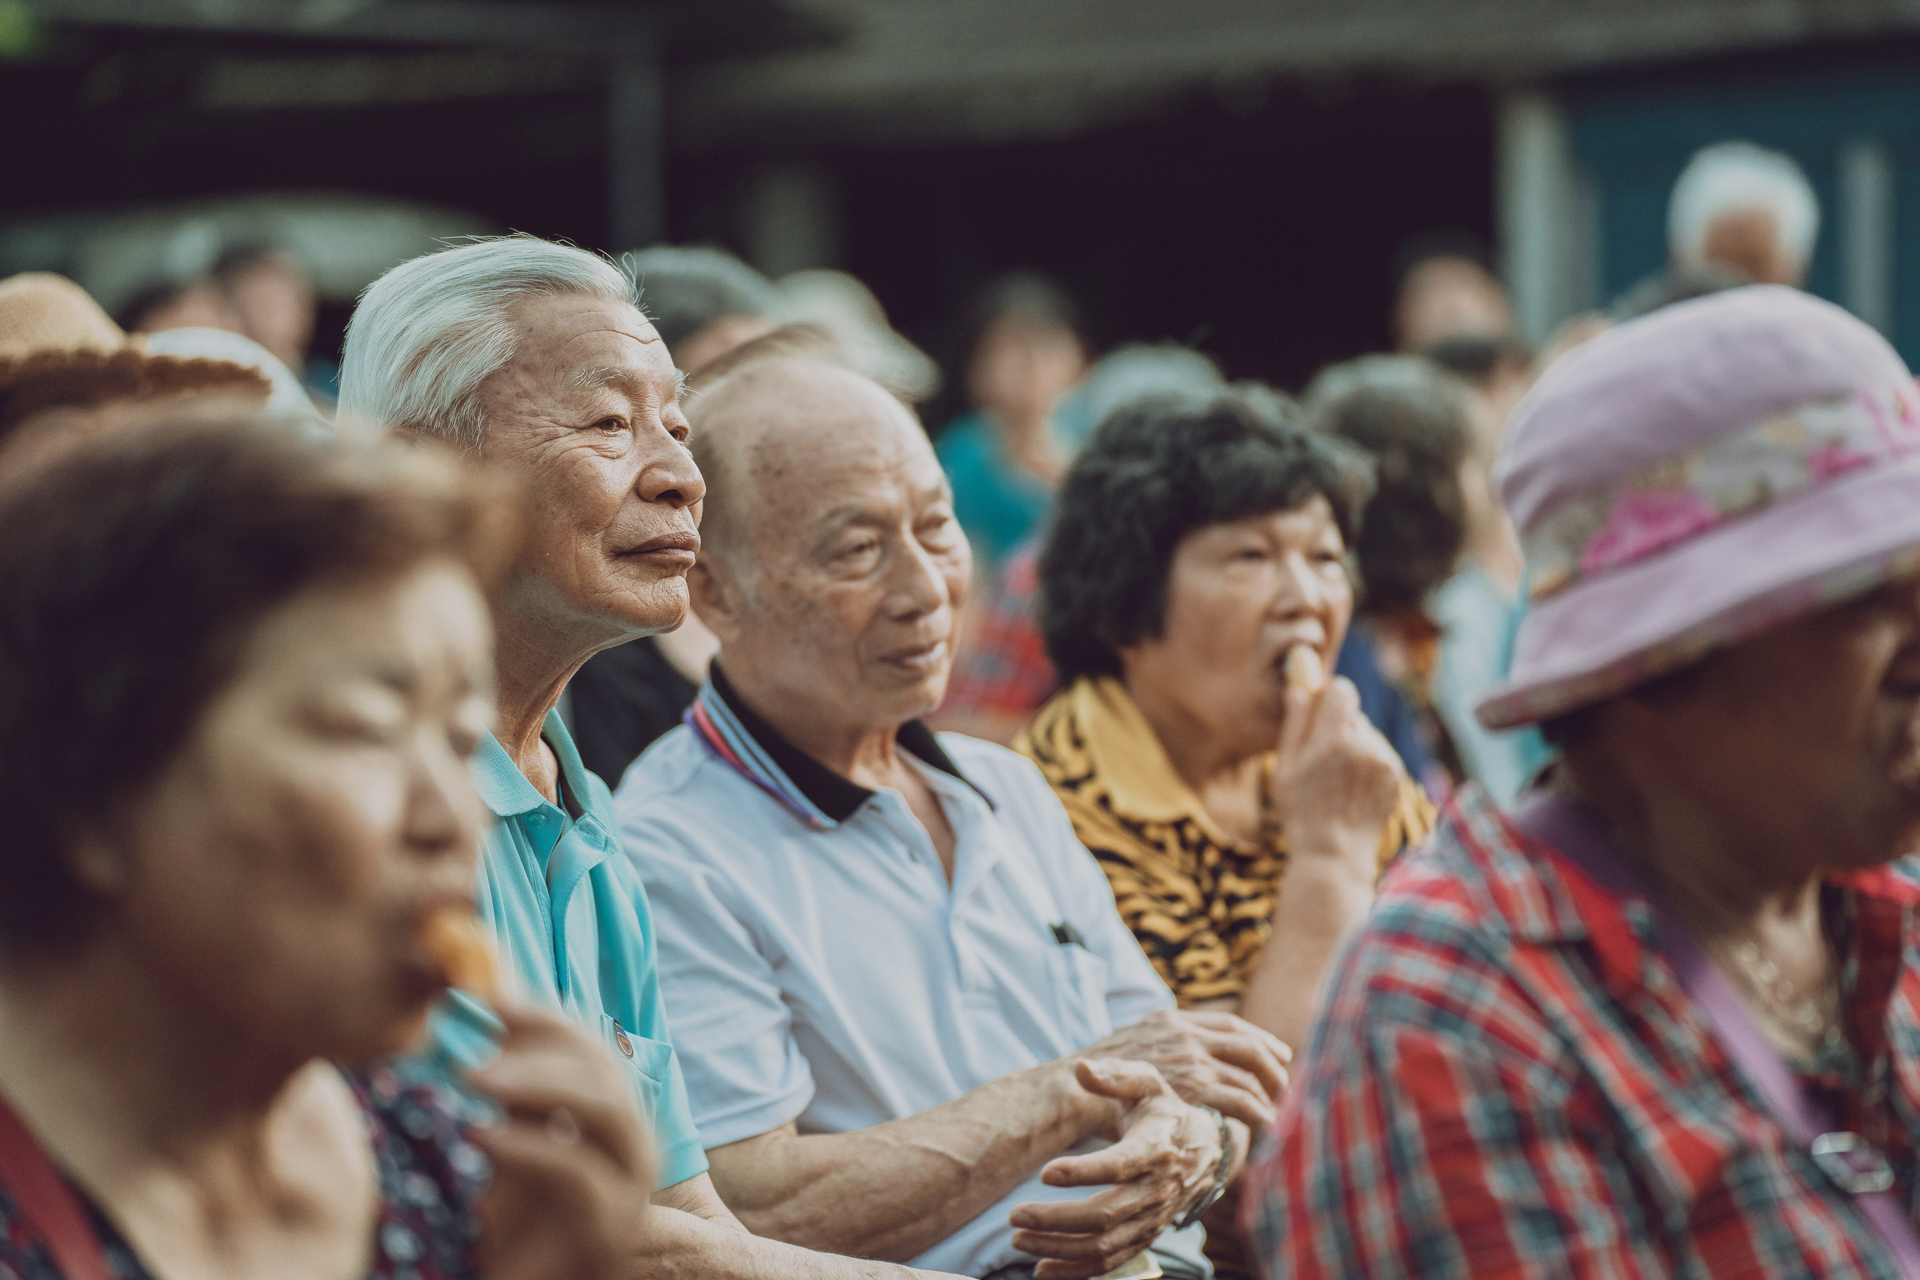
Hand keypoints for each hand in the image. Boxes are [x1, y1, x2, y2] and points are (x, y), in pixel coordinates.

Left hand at [469, 1004, 656, 1279]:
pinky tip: (483, 1135)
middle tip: (474, 1048)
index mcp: (613, 1113)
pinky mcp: (614, 1224)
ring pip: (608, 1109)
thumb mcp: (514, 1138)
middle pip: (605, 1070)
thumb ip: (515, 1088)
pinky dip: (529, 1146)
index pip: (592, 1047)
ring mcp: (632, 1182)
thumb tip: (486, 1010)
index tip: (489, 1001)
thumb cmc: (521, 1216)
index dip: (546, 1018)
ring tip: (474, 1078)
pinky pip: (577, 1170)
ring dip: (540, 1083)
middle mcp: (633, 1140)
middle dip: (542, 1048)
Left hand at [1008, 1060, 1218, 1279]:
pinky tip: (1041, 1270)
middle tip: (1014, 1216)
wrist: (1206, 1151)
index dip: (1083, 1172)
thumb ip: (1115, 1076)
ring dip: (1059, 1248)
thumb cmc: (1163, 1111)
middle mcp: (1155, 1189)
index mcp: (1155, 1148)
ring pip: (1104, 1244)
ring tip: (1018, 1240)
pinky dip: (1076, 1271)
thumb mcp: (1146, 1084)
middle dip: (1057, 1219)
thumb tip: (1081, 1068)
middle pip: (1105, 1214)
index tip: (1044, 1173)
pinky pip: (1111, 1262)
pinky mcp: (1145, 1237)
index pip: (1119, 1165)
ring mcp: (1151, 1219)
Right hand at [1080, 1008, 1287, 1130]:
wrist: (1077, 1087)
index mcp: (1174, 1019)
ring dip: (1269, 1093)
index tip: (1279, 1051)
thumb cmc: (1097, 1077)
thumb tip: (1178, 1057)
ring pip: (1249, 1074)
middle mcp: (1187, 1034)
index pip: (1230, 1024)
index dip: (1259, 1038)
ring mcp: (1193, 1059)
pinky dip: (1259, 1113)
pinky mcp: (1195, 1087)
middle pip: (1248, 1045)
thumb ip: (1159, 1045)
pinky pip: (1242, 1100)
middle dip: (1274, 1064)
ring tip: (1279, 1111)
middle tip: (1287, 1082)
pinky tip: (1267, 1126)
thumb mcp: (1131, 1044)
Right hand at [1270, 674, 1405, 878]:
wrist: (1335, 855)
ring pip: (1368, 736)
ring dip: (1354, 747)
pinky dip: (1368, 766)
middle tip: (1322, 759)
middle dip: (1338, 727)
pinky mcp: (1397, 776)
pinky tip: (1353, 791)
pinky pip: (1380, 755)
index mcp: (1333, 738)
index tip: (1320, 711)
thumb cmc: (1301, 812)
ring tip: (1338, 782)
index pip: (1343, 690)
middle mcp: (1365, 745)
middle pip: (1354, 715)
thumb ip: (1294, 724)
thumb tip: (1299, 690)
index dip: (1330, 697)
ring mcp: (1385, 761)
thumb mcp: (1285, 768)